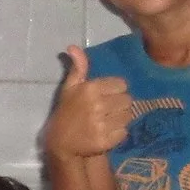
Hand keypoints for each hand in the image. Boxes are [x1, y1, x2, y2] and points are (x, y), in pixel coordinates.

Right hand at [42, 45, 139, 161]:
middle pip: (127, 100)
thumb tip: (73, 46)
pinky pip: (124, 131)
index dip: (116, 89)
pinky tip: (107, 132)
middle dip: (120, 104)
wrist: (60, 142)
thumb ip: (78, 68)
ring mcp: (102, 124)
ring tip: (109, 120)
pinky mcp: (106, 140)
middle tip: (109, 109)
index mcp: (90, 89)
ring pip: (128, 116)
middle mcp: (98, 105)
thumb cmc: (67, 111)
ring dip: (121, 118)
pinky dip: (119, 133)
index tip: (107, 96)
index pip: (122, 84)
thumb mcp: (70, 87)